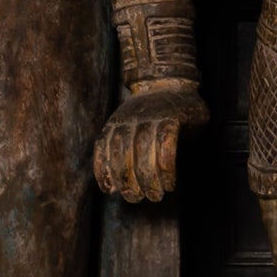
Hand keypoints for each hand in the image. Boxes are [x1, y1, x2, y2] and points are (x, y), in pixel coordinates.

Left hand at [93, 83, 207, 201]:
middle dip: (129, 181)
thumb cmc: (151, 114)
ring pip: (144, 151)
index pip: (104, 148)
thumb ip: (122, 151)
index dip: (104, 171)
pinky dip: (166, 168)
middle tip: (136, 198)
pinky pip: (166, 145)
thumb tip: (112, 187)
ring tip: (155, 196)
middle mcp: (131, 118)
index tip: (109, 191)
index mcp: (116, 121)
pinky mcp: (172, 117)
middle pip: (124, 154)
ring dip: (148, 178)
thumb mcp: (131, 127)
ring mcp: (152, 116)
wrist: (171, 78)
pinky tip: (169, 184)